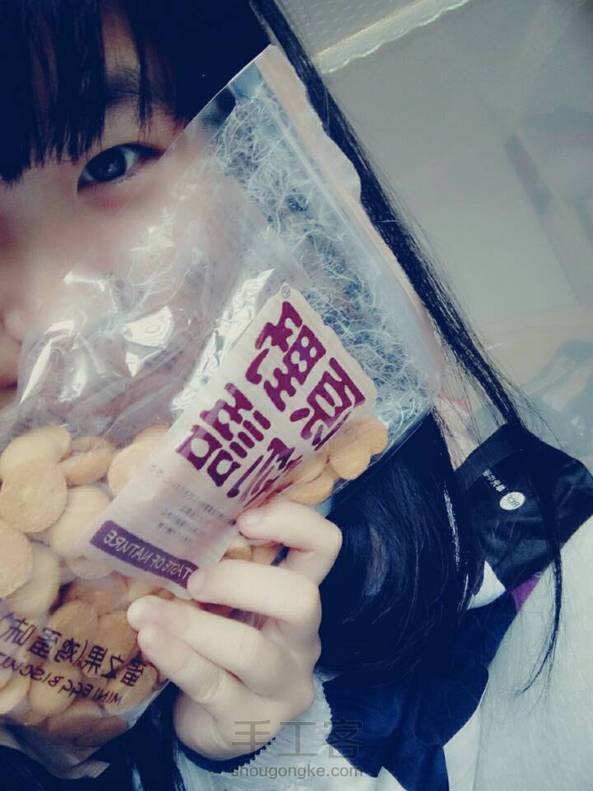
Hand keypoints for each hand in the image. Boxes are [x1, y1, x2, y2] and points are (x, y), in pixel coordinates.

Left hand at [126, 500, 341, 759]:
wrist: (212, 721)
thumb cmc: (220, 640)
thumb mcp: (230, 600)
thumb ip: (221, 563)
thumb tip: (174, 506)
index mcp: (299, 595)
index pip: (324, 547)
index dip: (293, 523)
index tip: (244, 517)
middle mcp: (302, 639)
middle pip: (301, 599)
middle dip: (242, 581)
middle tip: (193, 579)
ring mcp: (280, 685)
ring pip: (251, 650)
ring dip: (192, 624)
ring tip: (144, 611)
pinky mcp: (246, 721)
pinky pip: (211, 685)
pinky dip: (176, 657)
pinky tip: (148, 638)